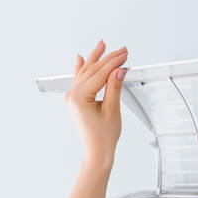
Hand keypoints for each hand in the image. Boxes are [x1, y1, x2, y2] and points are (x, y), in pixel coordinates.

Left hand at [65, 40, 128, 169]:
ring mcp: (72, 97)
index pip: (100, 74)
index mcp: (79, 98)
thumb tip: (119, 70)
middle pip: (92, 70)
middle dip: (107, 58)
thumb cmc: (103, 136)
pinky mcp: (75, 100)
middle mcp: (72, 95)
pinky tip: (81, 58)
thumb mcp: (112, 110)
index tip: (124, 54)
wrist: (97, 152)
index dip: (114, 62)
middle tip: (121, 50)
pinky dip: (82, 68)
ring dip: (95, 58)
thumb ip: (114, 87)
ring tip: (103, 45)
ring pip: (85, 72)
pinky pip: (78, 79)